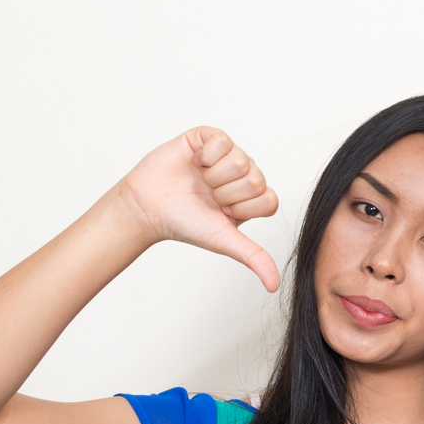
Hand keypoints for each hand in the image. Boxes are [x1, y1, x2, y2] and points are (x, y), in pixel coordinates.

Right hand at [115, 127, 281, 289]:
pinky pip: (222, 140)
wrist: (149, 207)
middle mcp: (245, 174)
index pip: (269, 199)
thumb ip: (254, 258)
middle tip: (208, 196)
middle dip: (226, 194)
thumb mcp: (224, 241)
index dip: (242, 209)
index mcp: (253, 197)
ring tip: (200, 181)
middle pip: (255, 180)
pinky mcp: (209, 137)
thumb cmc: (186, 223)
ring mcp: (229, 154)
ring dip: (213, 176)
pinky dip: (205, 156)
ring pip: (240, 161)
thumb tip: (274, 286)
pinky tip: (195, 163)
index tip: (222, 213)